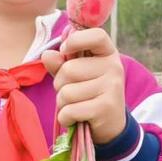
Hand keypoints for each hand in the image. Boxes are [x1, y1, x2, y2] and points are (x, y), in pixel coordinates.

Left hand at [41, 28, 125, 143]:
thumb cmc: (89, 94)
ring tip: (75, 106)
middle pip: (69, 70)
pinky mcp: (106, 108)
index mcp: (107, 53)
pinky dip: (65, 118)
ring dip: (62, 104)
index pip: (97, 35)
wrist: (111, 125)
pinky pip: (70, 110)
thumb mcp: (76, 75)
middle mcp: (114, 67)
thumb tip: (47, 55)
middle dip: (60, 85)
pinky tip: (74, 119)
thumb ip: (61, 64)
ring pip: (67, 92)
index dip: (76, 40)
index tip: (65, 50)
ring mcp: (112, 87)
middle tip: (72, 93)